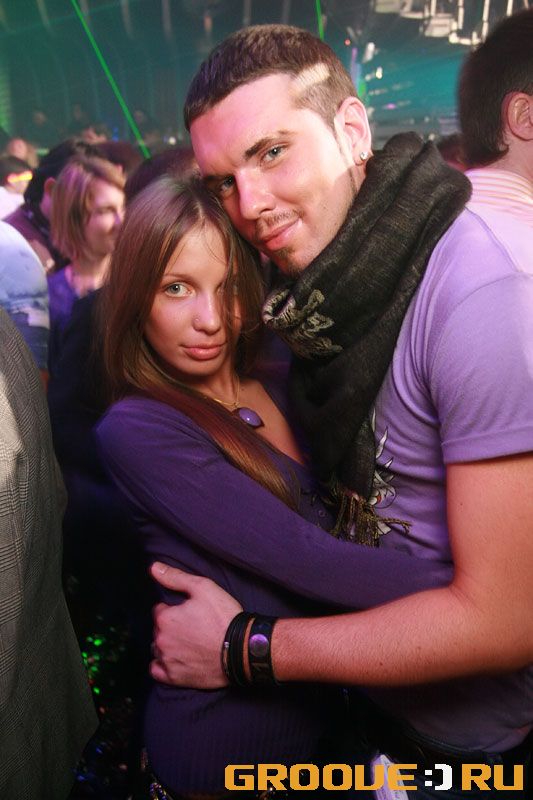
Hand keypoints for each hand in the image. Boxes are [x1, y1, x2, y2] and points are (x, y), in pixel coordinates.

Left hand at [150, 562, 241, 688]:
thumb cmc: (223, 617)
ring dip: (167, 644)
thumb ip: (176, 577)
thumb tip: (154, 567)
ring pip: (157, 649)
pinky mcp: (175, 678)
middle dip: (170, 626)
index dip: (173, 609)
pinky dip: (163, 664)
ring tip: (187, 642)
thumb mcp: (203, 588)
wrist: (242, 649)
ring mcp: (167, 661)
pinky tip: (176, 658)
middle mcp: (161, 641)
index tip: (189, 612)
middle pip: (158, 630)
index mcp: (165, 618)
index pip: (159, 610)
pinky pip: (157, 670)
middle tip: (191, 626)